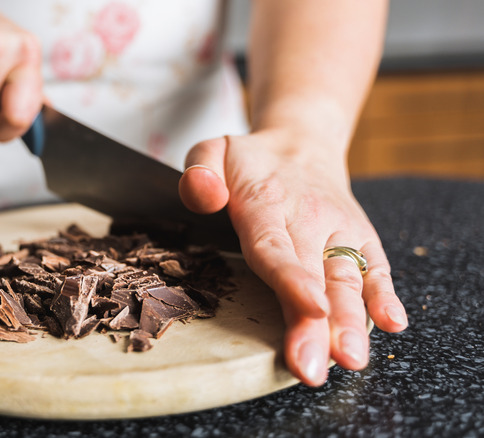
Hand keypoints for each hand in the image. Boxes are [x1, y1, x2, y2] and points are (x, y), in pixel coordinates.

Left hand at [179, 131, 407, 385]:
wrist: (301, 142)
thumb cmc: (250, 160)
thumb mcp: (212, 150)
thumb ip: (199, 171)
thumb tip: (205, 196)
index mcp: (266, 203)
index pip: (276, 247)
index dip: (293, 281)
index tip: (309, 310)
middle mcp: (309, 219)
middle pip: (313, 276)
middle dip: (317, 325)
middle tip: (314, 367)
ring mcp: (339, 231)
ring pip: (347, 280)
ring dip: (351, 322)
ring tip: (351, 359)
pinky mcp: (360, 240)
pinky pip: (376, 267)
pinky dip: (385, 295)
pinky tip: (393, 324)